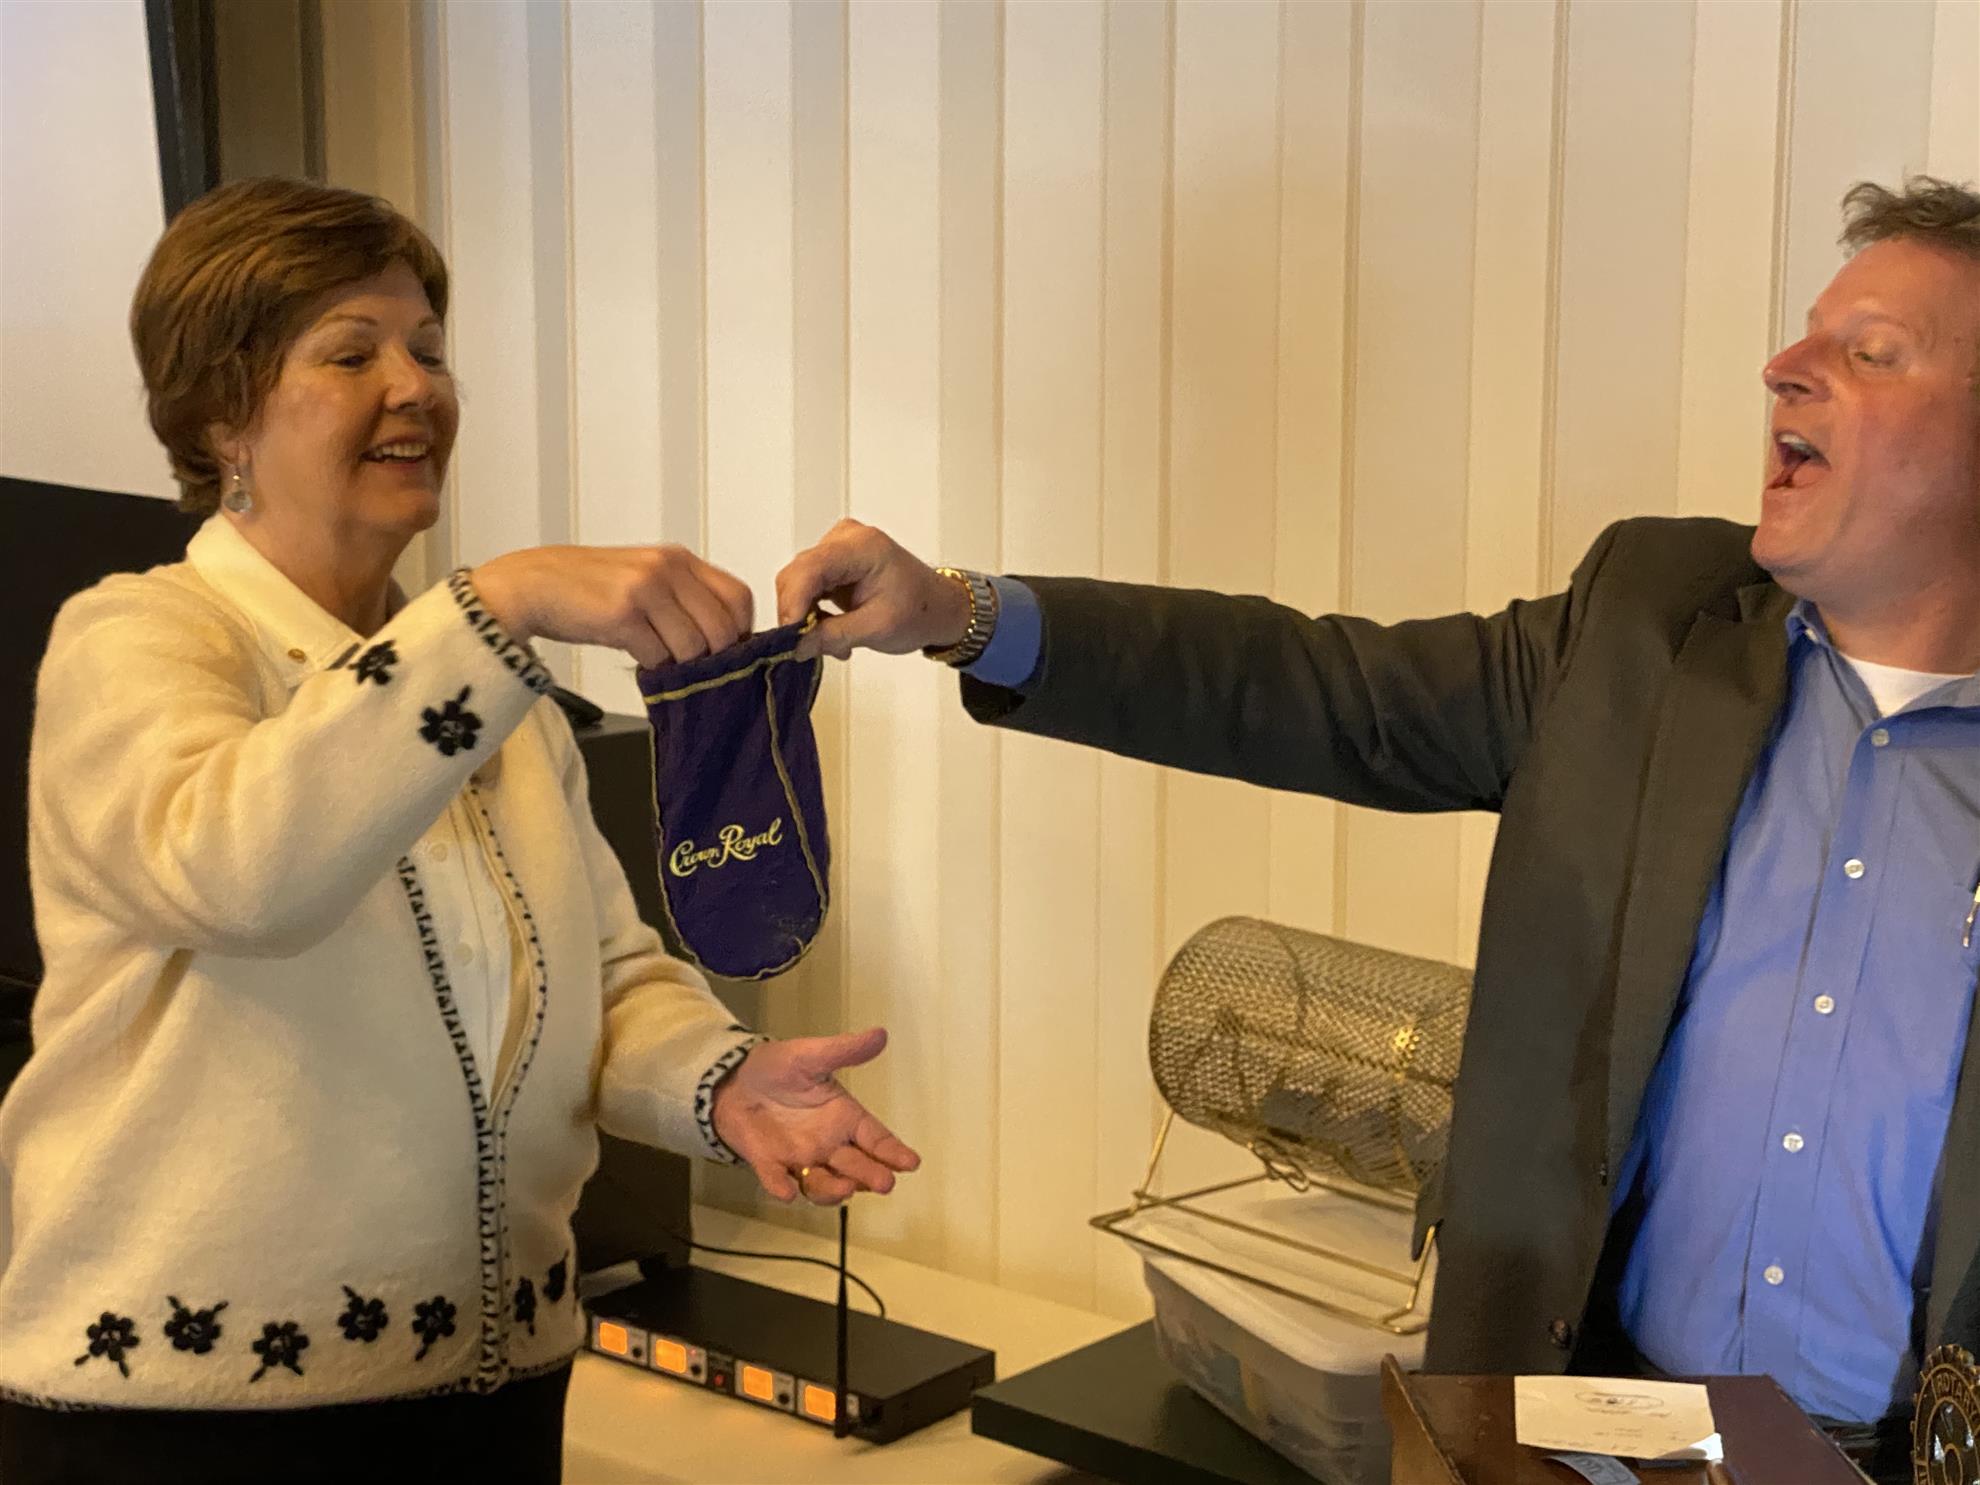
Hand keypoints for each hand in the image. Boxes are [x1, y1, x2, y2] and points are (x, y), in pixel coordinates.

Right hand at [470, 545, 752, 669]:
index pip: (739, 597)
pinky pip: (657, 655)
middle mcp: (667, 568)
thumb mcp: (644, 579)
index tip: (726, 651)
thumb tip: (725, 640)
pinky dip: (650, 665)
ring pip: (693, 647)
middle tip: (690, 665)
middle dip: (711, 656)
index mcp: (678, 558)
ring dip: (677, 663)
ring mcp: (645, 589)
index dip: (739, 631)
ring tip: (655, 656)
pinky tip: (634, 655)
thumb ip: (683, 598)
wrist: (532, 585)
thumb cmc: (588, 589)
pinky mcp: (622, 614)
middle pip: (722, 628)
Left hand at [711, 1027, 920, 1204]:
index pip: (875, 1138)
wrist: (734, 1082)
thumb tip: (879, 1035)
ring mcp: (800, 1158)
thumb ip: (843, 1051)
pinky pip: (779, 1181)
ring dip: (834, 1189)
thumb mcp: (811, 1055)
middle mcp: (828, 1143)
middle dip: (872, 1175)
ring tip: (845, 1188)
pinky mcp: (770, 1165)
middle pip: (857, 1166)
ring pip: (824, 1184)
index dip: (893, 1151)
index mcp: (843, 1117)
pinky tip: (787, 1190)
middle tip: (884, 1182)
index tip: (911, 1163)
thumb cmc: (777, 1068)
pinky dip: (783, 1187)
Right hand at [775, 519, 969, 661]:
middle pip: (798, 574)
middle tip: (807, 646)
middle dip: (797, 614)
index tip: (789, 633)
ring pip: (797, 582)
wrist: (938, 606)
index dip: (793, 601)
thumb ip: (832, 636)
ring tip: (830, 642)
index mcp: (863, 546)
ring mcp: (837, 548)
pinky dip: (811, 612)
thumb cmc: (921, 609)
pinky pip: (806, 586)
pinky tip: (829, 630)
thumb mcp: (877, 629)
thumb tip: (795, 646)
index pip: (811, 567)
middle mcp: (846, 539)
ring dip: (805, 617)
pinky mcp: (832, 562)